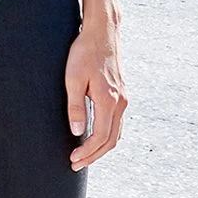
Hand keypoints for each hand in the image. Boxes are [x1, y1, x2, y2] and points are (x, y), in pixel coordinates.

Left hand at [64, 24, 126, 168]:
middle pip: (111, 140)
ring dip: (101, 148)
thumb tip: (78, 132)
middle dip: (93, 155)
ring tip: (83, 156)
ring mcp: (124, 99)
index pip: (100, 136)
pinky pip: (117, 123)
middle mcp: (121, 102)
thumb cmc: (84, 53)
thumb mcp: (73, 79)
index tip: (73, 159)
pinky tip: (95, 139)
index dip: (87, 151)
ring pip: (116, 133)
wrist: (103, 33)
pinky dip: (107, 136)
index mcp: (109, 99)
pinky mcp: (122, 95)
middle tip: (75, 164)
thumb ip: (76, 107)